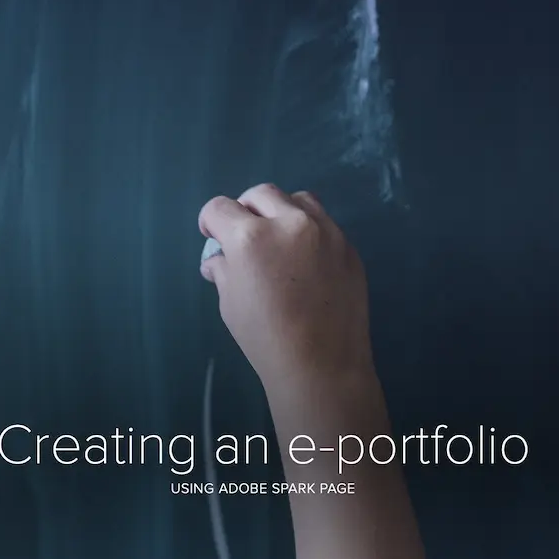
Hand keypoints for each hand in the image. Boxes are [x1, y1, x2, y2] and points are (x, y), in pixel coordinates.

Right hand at [198, 184, 376, 399]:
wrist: (321, 364)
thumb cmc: (266, 338)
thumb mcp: (230, 303)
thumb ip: (223, 270)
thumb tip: (219, 259)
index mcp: (250, 237)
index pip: (220, 208)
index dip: (210, 222)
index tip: (213, 235)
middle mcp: (289, 223)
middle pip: (260, 194)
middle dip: (245, 210)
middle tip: (244, 235)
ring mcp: (325, 231)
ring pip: (298, 199)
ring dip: (281, 211)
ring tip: (278, 239)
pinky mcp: (348, 246)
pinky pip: (324, 224)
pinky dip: (309, 232)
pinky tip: (306, 262)